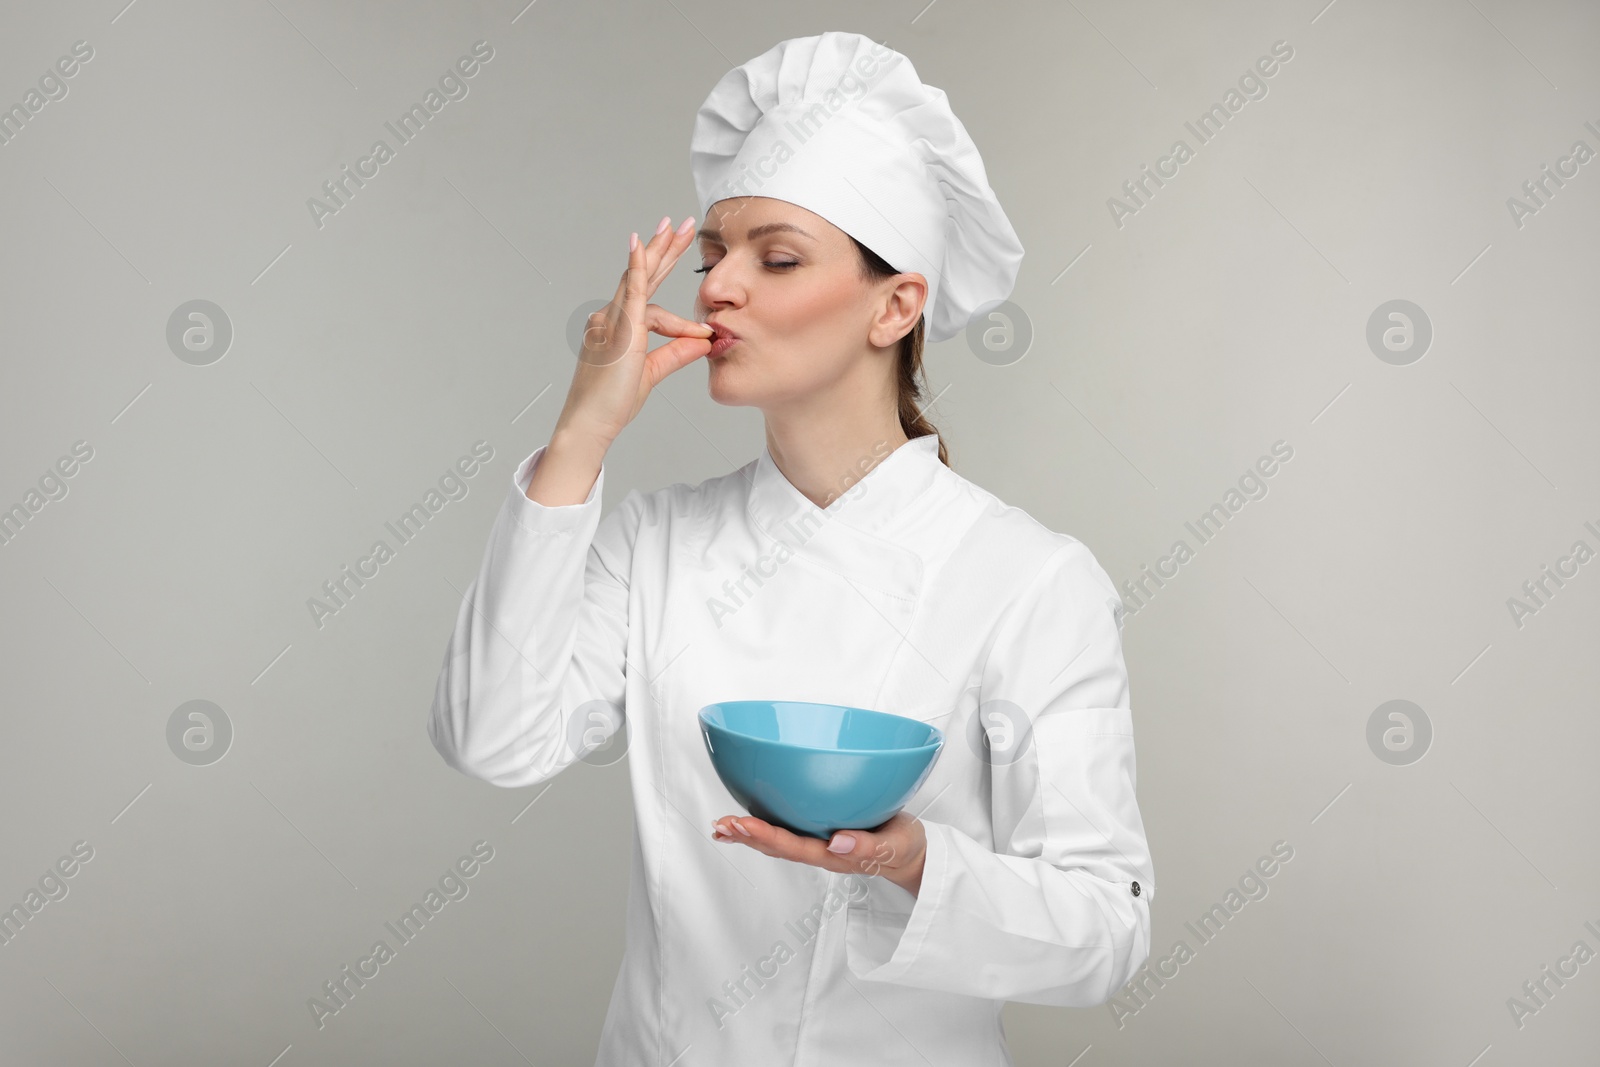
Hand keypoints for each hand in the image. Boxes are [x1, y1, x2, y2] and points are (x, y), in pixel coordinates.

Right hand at [555, 216, 714, 446]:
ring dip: (660, 251)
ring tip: (677, 227)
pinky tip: (642, 244)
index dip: (676, 303)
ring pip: (640, 276)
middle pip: (642, 275)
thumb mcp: (652, 372)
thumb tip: (704, 340)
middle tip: (681, 224)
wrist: (591, 422)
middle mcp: (612, 317)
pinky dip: (636, 266)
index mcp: (619, 327)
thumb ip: (676, 353)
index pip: (649, 299)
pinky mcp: (619, 329)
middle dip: (664, 249)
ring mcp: (613, 320)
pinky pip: (630, 291)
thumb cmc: (612, 403)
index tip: (704, 324)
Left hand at [712, 810, 927, 896]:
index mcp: (835, 856)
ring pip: (778, 842)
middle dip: (748, 837)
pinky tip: (746, 822)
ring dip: (749, 835)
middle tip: (722, 825)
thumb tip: (837, 842)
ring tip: (722, 826)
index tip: (743, 824)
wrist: (913, 855)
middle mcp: (822, 852)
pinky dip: (763, 828)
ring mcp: (820, 845)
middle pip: (777, 847)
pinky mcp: (822, 834)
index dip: (766, 836)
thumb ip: (870, 847)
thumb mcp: (897, 846)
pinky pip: (787, 833)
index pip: (794, 847)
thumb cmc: (905, 848)